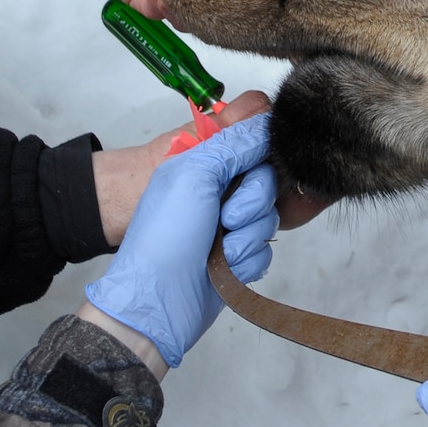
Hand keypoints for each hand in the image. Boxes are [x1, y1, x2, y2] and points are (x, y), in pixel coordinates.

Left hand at [91, 90, 333, 245]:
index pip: (252, 146)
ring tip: (219, 250)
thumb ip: (234, 144)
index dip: (260, 159)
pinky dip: (248, 260)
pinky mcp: (238, 257)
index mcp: (204, 167)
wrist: (157, 300)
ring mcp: (228, 227)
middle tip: (225, 218)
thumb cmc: (164, 238)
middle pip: (268, 182)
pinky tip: (224, 269)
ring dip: (247, 236)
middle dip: (251, 203)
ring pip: (270, 218)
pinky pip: (266, 250)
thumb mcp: (194, 174)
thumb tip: (267, 126)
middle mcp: (217, 194)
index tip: (247, 174)